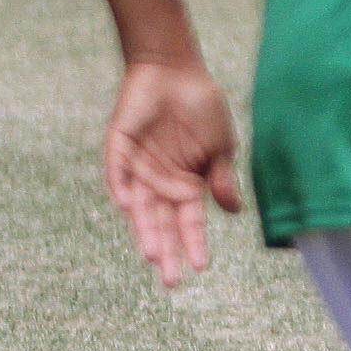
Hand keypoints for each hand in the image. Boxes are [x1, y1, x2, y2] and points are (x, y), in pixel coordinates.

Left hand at [103, 59, 241, 289]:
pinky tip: (128, 206)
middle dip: (165, 251)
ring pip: (138, 208)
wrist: (176, 71)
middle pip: (161, 224)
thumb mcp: (221, 146)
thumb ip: (222, 178)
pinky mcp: (117, 149)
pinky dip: (120, 189)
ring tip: (151, 254)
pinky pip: (116, 174)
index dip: (195, 243)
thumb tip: (234, 213)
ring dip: (144, 231)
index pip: (189, 222)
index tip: (201, 267)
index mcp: (185, 184)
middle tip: (170, 280)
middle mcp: (158, 183)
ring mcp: (136, 169)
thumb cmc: (203, 107)